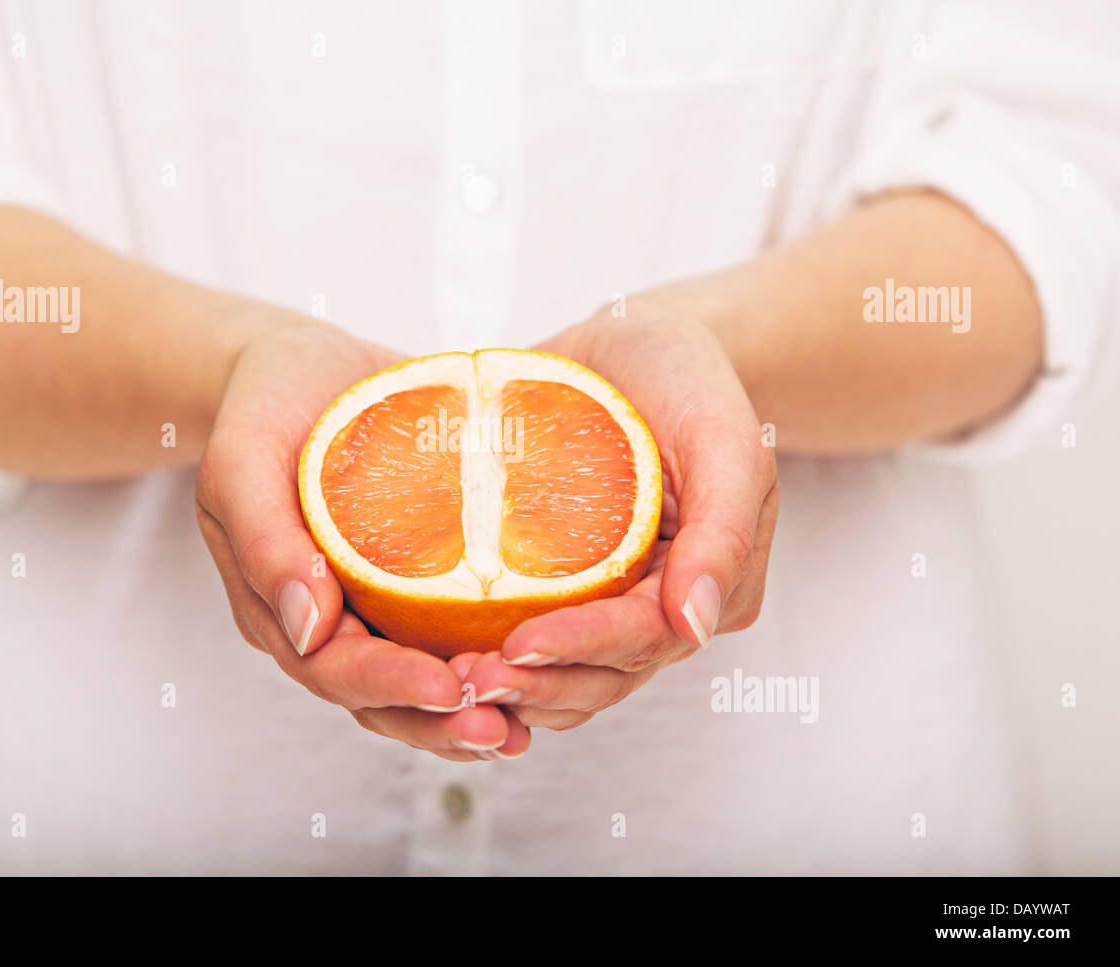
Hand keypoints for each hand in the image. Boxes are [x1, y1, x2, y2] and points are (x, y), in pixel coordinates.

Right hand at [196, 314, 530, 760]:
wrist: (300, 366)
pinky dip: (487, 662)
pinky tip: (538, 671)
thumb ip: (264, 540)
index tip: (449, 686)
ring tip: (526, 724)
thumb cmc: (265, 403)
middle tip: (503, 729)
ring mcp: (370, 605)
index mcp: (277, 604)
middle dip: (440, 722)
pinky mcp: (413, 582)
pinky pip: (447, 637)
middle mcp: (326, 619)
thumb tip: (307, 630)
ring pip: (417, 684)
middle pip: (380, 698)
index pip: (333, 669)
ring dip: (467, 713)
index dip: (389, 686)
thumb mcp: (244, 456)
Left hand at [464, 296, 778, 729]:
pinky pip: (534, 635)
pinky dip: (495, 653)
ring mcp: (611, 599)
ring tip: (449, 678)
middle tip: (467, 679)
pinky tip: (444, 654)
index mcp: (712, 581)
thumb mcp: (724, 432)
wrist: (635, 340)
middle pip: (604, 674)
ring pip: (568, 675)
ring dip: (515, 687)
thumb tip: (697, 626)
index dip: (583, 649)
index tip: (517, 646)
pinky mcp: (564, 585)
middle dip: (539, 684)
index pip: (646, 637)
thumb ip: (725, 528)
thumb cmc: (686, 373)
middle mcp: (662, 604)